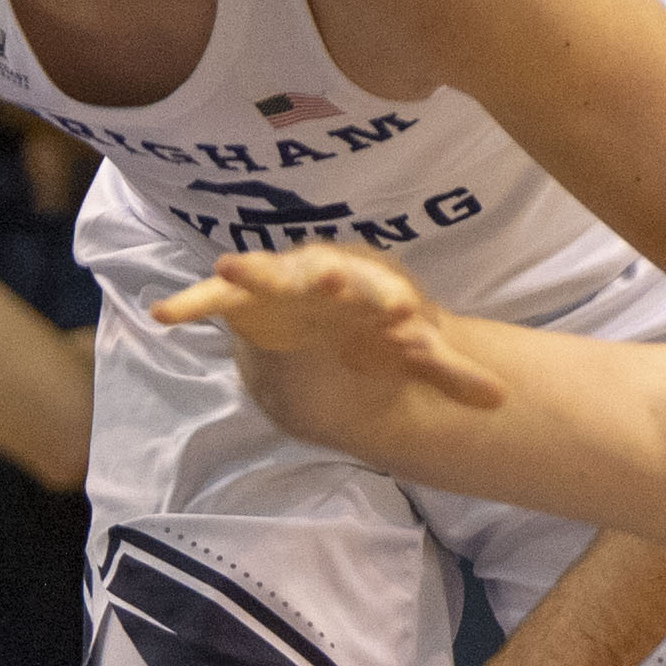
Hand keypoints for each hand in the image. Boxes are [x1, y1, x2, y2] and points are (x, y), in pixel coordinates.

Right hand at [153, 247, 504, 407]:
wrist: (324, 328)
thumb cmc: (371, 334)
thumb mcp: (410, 355)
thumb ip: (449, 372)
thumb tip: (503, 400)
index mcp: (369, 286)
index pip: (385, 295)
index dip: (393, 309)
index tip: (407, 326)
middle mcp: (322, 276)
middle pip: (325, 275)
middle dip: (328, 279)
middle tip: (331, 282)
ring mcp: (279, 285)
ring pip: (264, 275)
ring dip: (248, 272)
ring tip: (229, 266)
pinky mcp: (241, 299)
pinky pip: (212, 300)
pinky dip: (189, 304)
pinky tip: (161, 315)